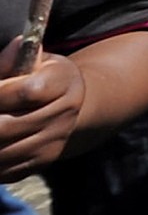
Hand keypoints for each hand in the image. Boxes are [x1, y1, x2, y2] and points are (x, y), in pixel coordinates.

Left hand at [0, 50, 86, 179]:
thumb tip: (14, 45)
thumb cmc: (41, 78)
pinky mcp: (43, 161)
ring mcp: (54, 141)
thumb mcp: (33, 62)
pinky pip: (5, 169)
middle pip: (6, 127)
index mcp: (64, 82)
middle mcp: (65, 114)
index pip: (25, 92)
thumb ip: (13, 59)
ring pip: (2, 152)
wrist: (72, 106)